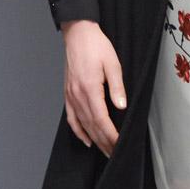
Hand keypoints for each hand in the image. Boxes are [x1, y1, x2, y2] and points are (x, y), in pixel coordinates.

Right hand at [61, 19, 126, 155]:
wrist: (78, 34)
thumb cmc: (96, 46)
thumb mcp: (112, 63)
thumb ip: (117, 87)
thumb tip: (121, 107)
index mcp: (90, 89)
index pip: (102, 120)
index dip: (111, 136)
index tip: (119, 145)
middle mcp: (78, 95)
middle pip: (92, 126)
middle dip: (104, 142)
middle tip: (115, 154)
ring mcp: (71, 95)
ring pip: (82, 124)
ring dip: (94, 140)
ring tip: (104, 151)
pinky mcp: (68, 93)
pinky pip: (71, 117)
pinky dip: (78, 131)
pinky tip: (86, 139)